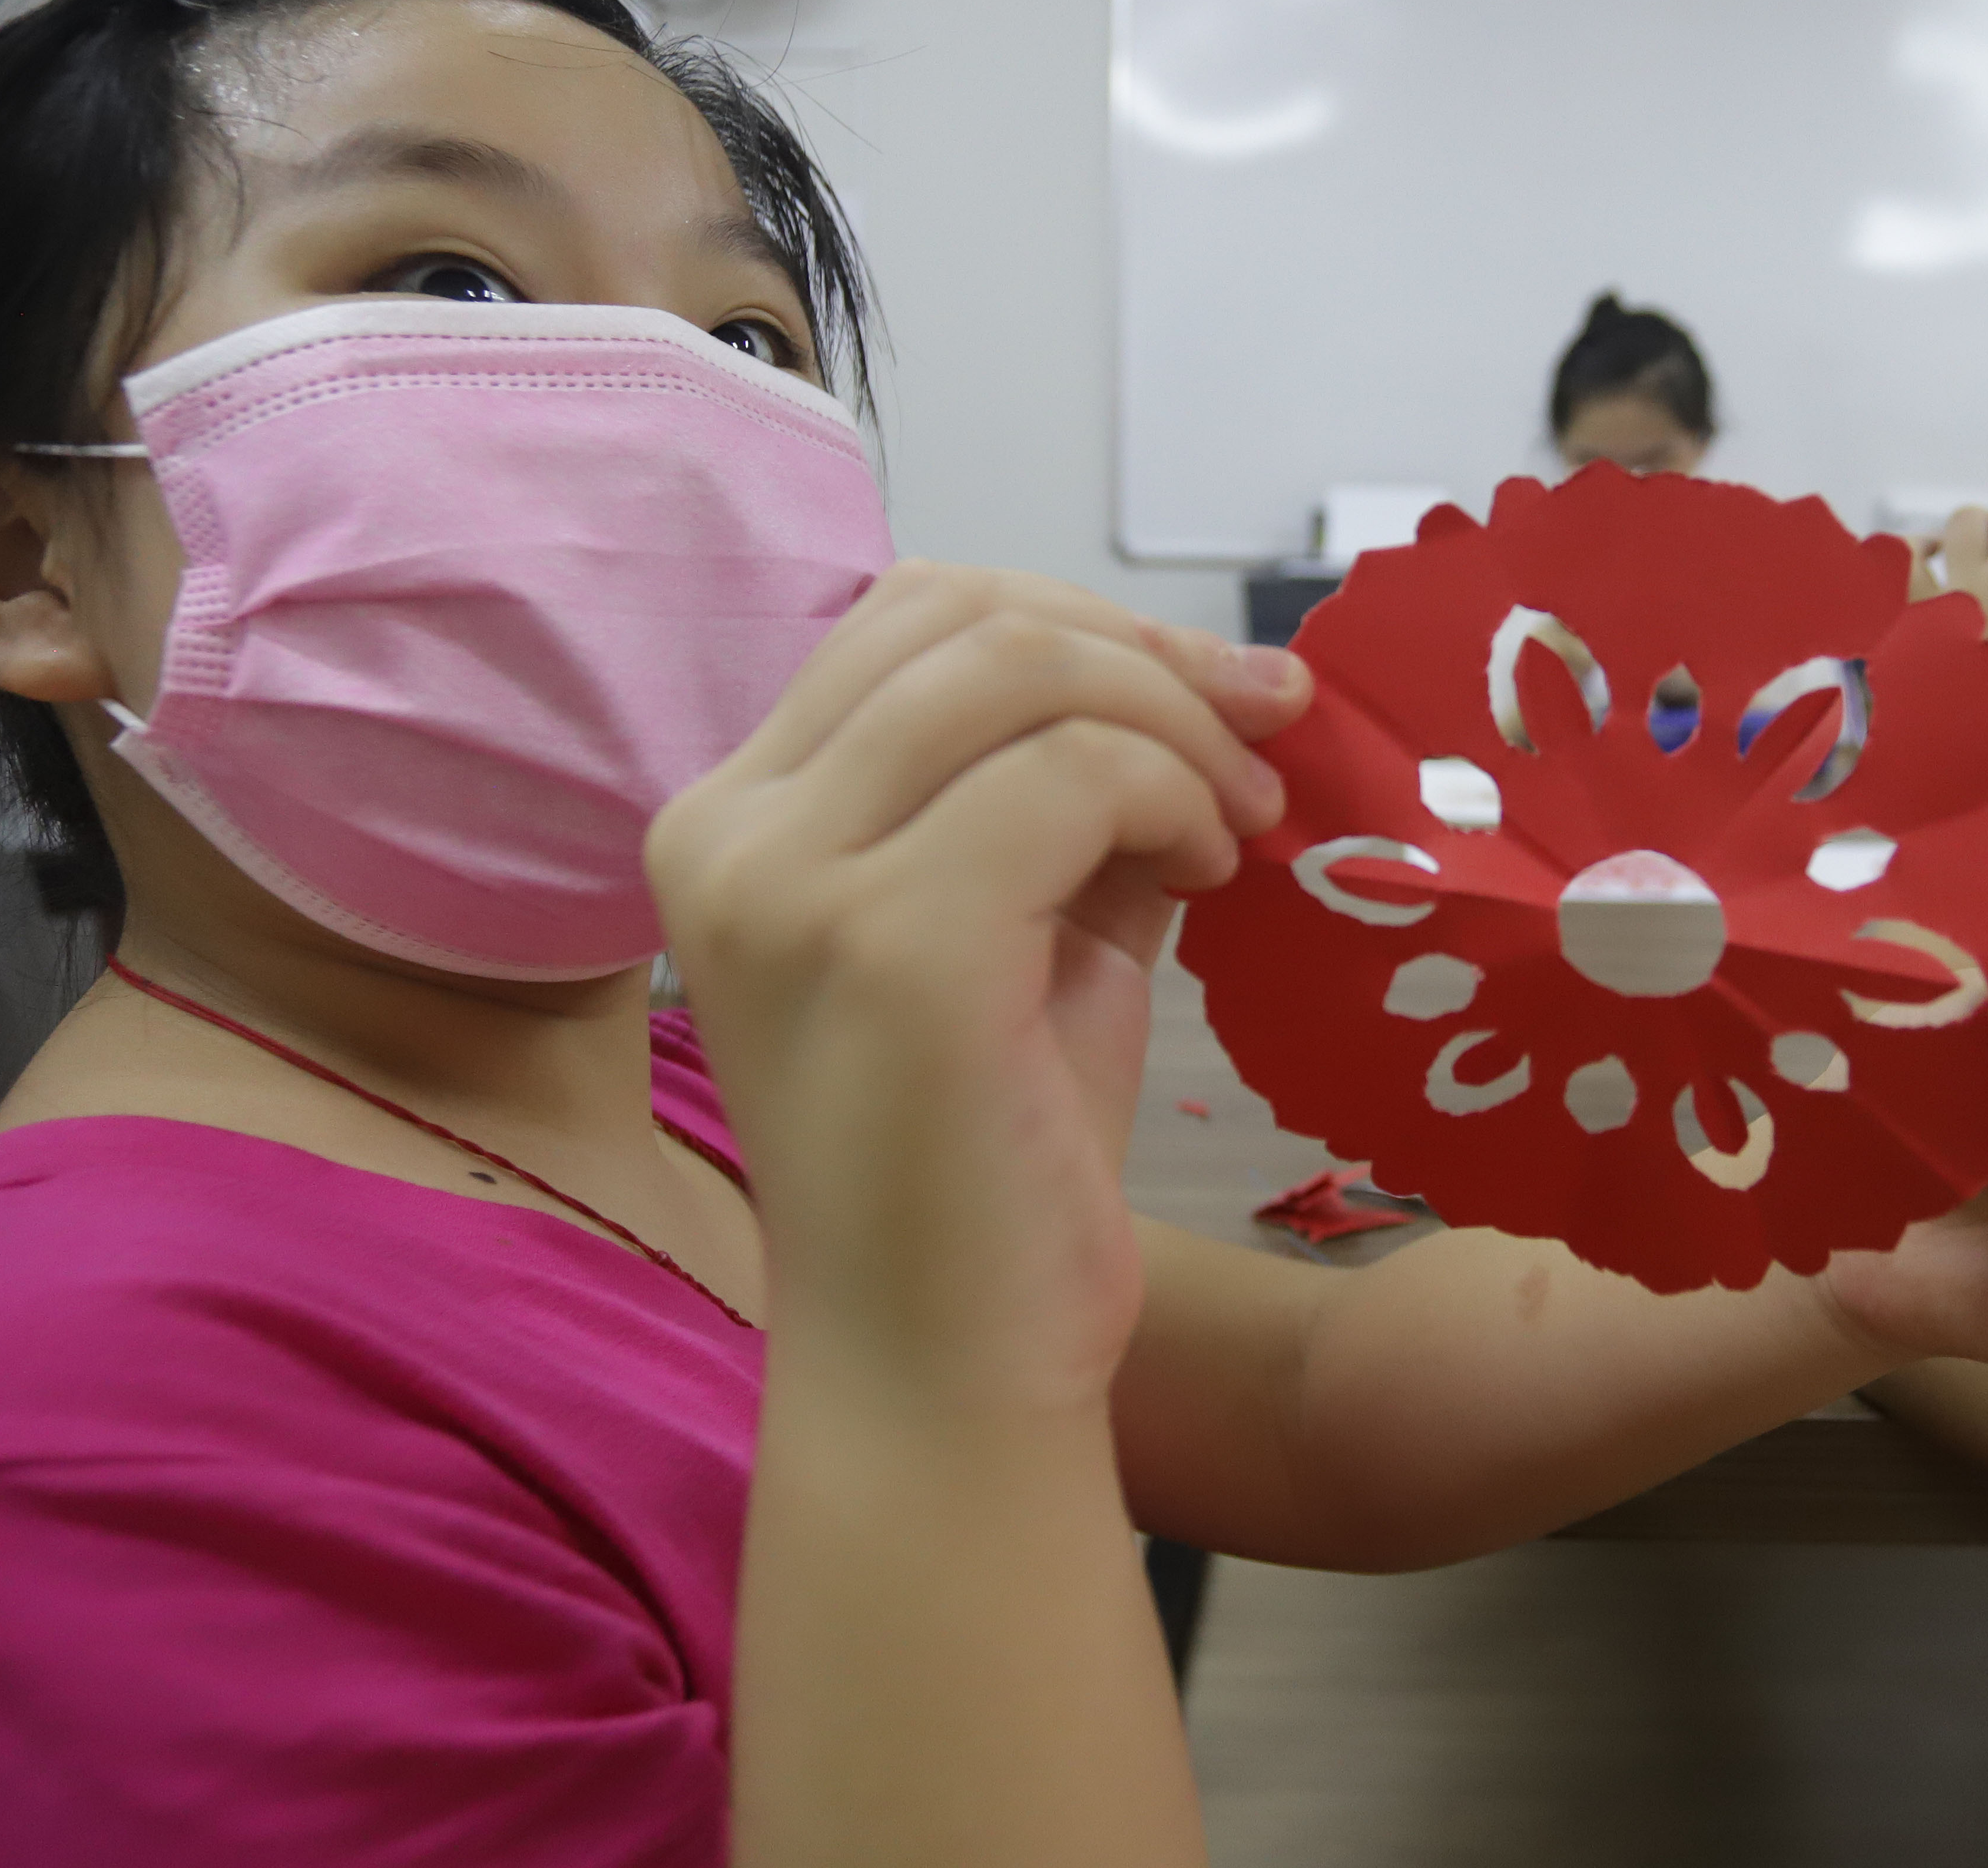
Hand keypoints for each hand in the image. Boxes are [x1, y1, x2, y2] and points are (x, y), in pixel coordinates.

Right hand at [647, 565, 1311, 1406]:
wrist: (948, 1372)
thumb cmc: (989, 1166)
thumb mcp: (1024, 928)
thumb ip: (1061, 795)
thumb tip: (1191, 680)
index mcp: (736, 821)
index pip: (913, 617)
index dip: (1085, 626)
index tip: (1214, 698)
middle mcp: (728, 833)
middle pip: (962, 615)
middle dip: (1141, 650)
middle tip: (1259, 735)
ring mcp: (791, 885)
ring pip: (1018, 671)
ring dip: (1168, 721)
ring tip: (1235, 825)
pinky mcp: (889, 944)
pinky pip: (1069, 773)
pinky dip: (1168, 795)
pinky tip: (1206, 875)